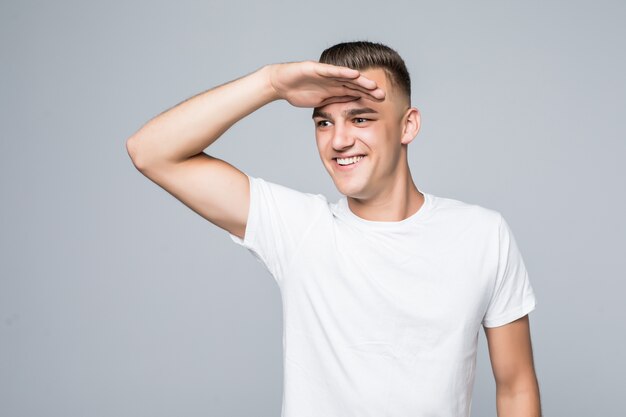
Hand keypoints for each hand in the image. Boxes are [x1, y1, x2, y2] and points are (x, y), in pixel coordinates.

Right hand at [267, 60, 385, 107]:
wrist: (281, 83)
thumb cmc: (299, 92)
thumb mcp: (320, 103)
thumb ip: (333, 104)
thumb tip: (346, 115)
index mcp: (335, 89)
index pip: (355, 93)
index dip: (368, 97)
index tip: (382, 104)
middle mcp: (334, 81)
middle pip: (355, 85)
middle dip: (369, 90)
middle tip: (384, 95)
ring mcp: (326, 74)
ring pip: (347, 77)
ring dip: (361, 81)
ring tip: (374, 85)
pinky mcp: (317, 69)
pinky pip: (332, 71)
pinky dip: (344, 72)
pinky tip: (355, 74)